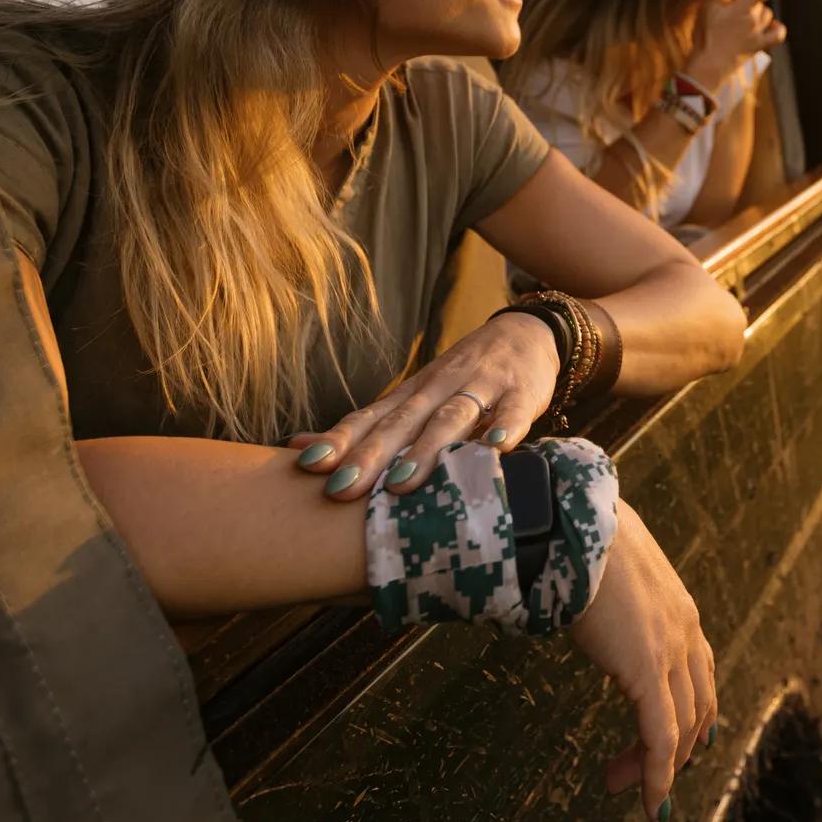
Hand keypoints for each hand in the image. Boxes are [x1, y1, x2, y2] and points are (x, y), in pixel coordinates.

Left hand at [289, 313, 558, 498]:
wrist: (525, 332)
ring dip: (425, 449)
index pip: (370, 417)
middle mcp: (440, 387)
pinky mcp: (522, 393)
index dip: (340, 441)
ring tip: (402, 481)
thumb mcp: (414, 397)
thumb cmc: (461, 379)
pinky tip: (495, 449)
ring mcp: (482, 388)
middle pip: (402, 422)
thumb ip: (365, 427)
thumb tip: (296, 449)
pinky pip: (513, 412)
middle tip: (342, 488)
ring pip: (451, 418)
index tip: (308, 467)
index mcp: (411, 394)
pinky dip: (504, 428)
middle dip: (371, 455)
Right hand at [568, 499, 717, 815]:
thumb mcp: (607, 568)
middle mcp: (686, 632)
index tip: (673, 744)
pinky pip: (659, 738)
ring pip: (681, 729)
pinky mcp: (647, 670)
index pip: (700, 676)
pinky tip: (644, 801)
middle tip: (639, 774)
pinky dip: (655, 775)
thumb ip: (607, 590)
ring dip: (655, 767)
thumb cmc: (579, 536)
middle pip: (698, 708)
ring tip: (621, 787)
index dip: (692, 715)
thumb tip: (574, 583)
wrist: (576, 523)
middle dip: (674, 748)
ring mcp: (671, 651)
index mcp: (680, 609)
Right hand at [684, 0, 783, 92]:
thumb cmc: (706, 34)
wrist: (709, 64)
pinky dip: (777, 28)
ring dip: (761, 14)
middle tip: (735, 8)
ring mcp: (758, 34)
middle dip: (751, 2)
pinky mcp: (759, 46)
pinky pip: (777, 35)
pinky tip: (773, 26)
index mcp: (742, 7)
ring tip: (746, 17)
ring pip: (767, 16)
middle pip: (761, 4)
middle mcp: (754, 20)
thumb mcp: (709, 6)